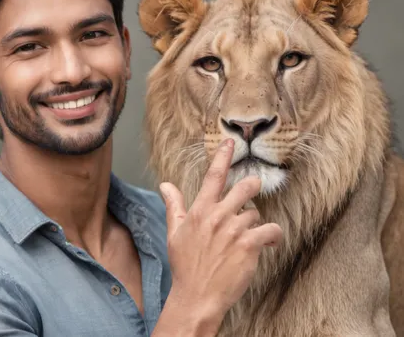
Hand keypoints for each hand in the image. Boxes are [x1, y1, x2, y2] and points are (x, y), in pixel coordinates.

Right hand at [159, 138, 282, 333]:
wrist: (197, 296)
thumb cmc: (185, 264)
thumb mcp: (175, 232)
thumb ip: (174, 205)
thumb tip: (165, 185)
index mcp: (201, 210)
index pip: (214, 176)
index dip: (223, 156)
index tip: (230, 142)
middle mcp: (219, 216)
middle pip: (244, 187)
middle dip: (252, 185)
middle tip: (253, 188)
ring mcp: (235, 230)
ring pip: (255, 213)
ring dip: (254, 222)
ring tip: (248, 236)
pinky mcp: (250, 245)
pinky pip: (270, 230)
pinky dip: (272, 235)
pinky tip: (269, 242)